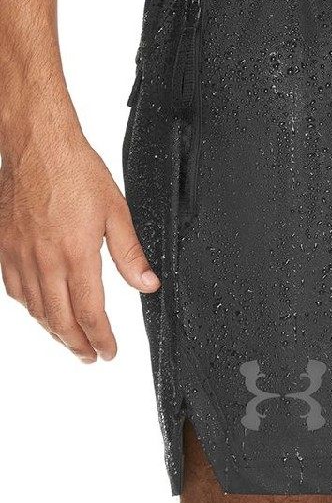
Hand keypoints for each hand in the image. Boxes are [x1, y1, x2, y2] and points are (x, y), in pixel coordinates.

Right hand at [0, 125, 159, 362]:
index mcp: (76, 254)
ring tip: (70, 341)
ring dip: (54, 330)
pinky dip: (30, 308)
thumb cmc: (77, 173)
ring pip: (35, 308)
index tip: (110, 351)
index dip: (102, 338)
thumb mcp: (117, 212)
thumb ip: (131, 254)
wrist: (37, 146)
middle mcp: (44, 260)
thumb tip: (148, 284)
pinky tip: (40, 311)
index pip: (90, 312)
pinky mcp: (4, 246)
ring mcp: (20, 255)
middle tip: (91, 356)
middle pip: (60, 318)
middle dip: (78, 344)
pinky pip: (15, 289)